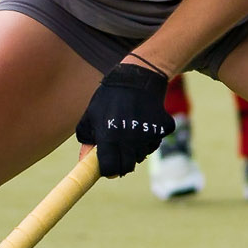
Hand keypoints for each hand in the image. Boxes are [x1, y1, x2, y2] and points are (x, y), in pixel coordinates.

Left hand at [75, 60, 172, 176]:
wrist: (137, 77)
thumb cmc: (109, 97)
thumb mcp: (91, 115)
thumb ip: (86, 140)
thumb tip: (84, 162)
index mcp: (110, 137)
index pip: (110, 168)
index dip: (108, 171)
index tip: (107, 167)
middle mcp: (130, 138)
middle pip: (128, 166)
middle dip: (122, 163)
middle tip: (119, 152)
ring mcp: (149, 134)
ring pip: (143, 154)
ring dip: (136, 149)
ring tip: (130, 130)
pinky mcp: (163, 128)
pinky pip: (155, 142)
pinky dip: (150, 137)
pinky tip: (143, 122)